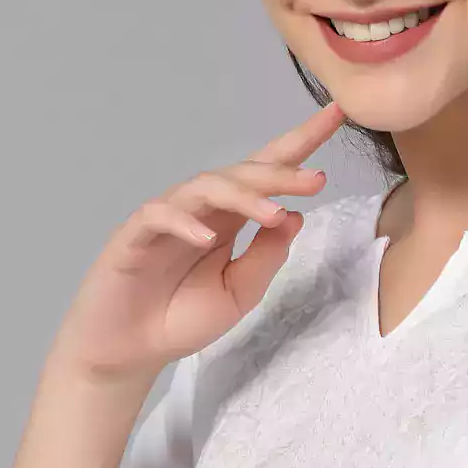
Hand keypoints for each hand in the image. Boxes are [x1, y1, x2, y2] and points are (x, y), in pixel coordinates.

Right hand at [48, 100, 346, 381]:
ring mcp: (167, 218)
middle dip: (280, 172)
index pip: (267, 172)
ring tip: (274, 213)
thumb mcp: (241, 293)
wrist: (130, 352)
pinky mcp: (133, 235)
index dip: (300, 143)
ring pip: (206, 187)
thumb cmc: (181, 319)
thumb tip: (295, 216)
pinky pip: (160, 216)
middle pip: (242, 173)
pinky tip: (208, 238)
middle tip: (315, 180)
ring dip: (243, 197)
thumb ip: (266, 256)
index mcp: (229, 219)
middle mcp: (201, 209)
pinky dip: (185, 223)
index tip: (338, 115)